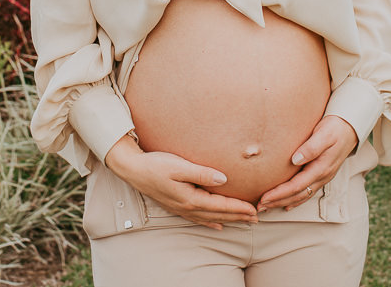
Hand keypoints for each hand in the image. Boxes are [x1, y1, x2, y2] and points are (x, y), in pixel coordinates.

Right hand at [104, 135, 258, 229]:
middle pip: (218, 214)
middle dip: (238, 217)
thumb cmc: (156, 165)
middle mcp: (187, 207)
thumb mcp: (179, 165)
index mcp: (191, 198)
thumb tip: (223, 179)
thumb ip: (202, 173)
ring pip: (210, 218)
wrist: (133, 169)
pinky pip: (198, 219)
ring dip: (228, 220)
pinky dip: (210, 222)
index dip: (238, 208)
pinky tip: (217, 225)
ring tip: (243, 222)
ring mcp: (181, 208)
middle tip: (256, 219)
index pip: (220, 205)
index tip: (254, 210)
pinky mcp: (176, 206)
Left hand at [256, 115, 356, 212]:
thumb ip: (311, 147)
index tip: (264, 198)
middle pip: (297, 194)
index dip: (279, 193)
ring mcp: (323, 177)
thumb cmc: (335, 128)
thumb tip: (295, 159)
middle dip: (277, 201)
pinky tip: (286, 204)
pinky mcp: (322, 174)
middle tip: (259, 207)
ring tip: (267, 207)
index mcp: (321, 168)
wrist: (350, 127)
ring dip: (284, 202)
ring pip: (302, 195)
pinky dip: (296, 200)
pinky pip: (307, 192)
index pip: (296, 186)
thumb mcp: (324, 134)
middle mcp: (322, 176)